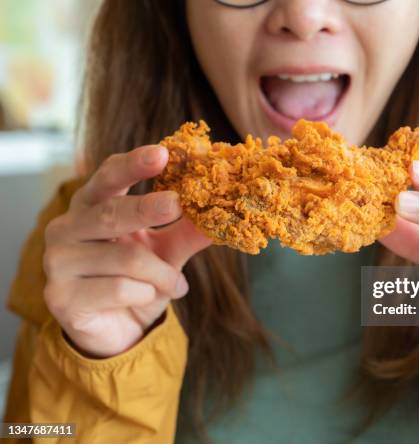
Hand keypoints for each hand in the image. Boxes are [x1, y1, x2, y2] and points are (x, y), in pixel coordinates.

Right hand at [43, 145, 210, 357]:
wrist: (115, 330)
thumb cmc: (137, 280)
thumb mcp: (166, 252)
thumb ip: (187, 231)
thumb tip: (221, 213)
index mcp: (91, 206)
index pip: (108, 177)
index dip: (133, 164)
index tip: (163, 152)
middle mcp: (66, 228)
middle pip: (110, 213)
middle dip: (146, 208)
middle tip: (177, 204)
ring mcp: (58, 263)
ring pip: (125, 258)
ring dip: (162, 273)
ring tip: (176, 284)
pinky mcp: (61, 297)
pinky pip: (119, 289)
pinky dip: (146, 294)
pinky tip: (148, 298)